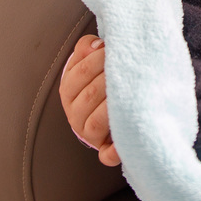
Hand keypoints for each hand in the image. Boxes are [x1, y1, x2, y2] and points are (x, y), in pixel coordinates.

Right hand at [59, 35, 119, 166]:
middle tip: (130, 68)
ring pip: (97, 121)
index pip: (81, 72)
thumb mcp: (87, 61)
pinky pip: (106, 155)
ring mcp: (88, 133)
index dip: (100, 59)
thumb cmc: (99, 81)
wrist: (105, 110)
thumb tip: (96, 45)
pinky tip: (121, 145)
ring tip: (132, 92)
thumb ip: (87, 48)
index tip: (117, 50)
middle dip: (112, 78)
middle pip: (91, 94)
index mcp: (68, 90)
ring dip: (115, 106)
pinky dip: (114, 152)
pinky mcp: (104, 149)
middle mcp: (74, 113)